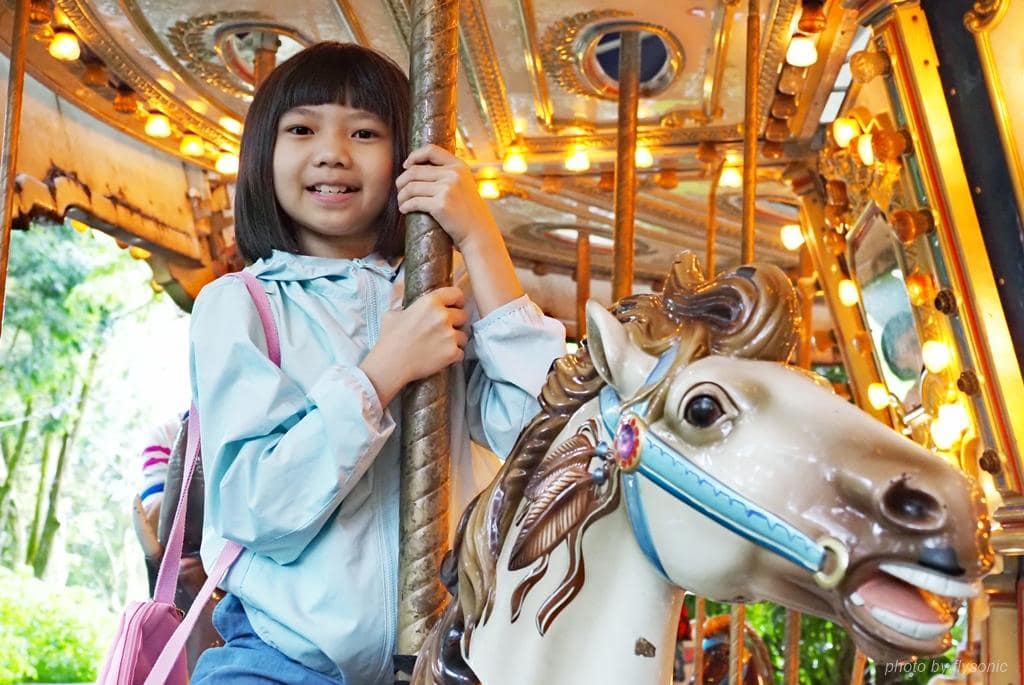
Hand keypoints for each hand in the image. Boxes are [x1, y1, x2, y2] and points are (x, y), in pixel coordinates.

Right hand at [359, 286, 468, 405]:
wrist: (390, 364)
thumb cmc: (390, 339)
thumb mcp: (392, 314)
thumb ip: (404, 306)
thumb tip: (405, 302)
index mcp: (430, 303)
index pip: (455, 294)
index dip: (457, 300)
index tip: (456, 305)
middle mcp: (443, 316)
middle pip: (463, 315)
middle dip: (456, 322)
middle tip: (445, 329)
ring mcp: (449, 335)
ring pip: (463, 335)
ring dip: (456, 340)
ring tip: (442, 345)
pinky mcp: (452, 352)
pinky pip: (461, 352)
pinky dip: (454, 356)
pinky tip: (442, 357)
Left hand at [395, 144, 500, 250]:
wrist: (479, 233)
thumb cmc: (468, 213)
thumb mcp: (464, 186)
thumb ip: (448, 175)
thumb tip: (417, 169)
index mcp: (459, 166)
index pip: (431, 150)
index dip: (414, 156)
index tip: (406, 166)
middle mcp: (453, 174)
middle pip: (415, 171)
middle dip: (402, 181)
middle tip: (400, 190)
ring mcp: (447, 189)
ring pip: (411, 187)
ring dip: (401, 195)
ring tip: (401, 202)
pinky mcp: (440, 205)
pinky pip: (414, 202)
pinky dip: (405, 206)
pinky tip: (404, 209)